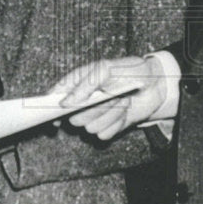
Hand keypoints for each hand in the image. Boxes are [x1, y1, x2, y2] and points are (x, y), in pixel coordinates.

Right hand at [53, 55, 168, 140]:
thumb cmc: (128, 70)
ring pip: (90, 128)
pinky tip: (124, 112)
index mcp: (76, 84)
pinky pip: (104, 134)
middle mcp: (81, 103)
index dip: (49, 108)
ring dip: (109, 114)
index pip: (54, 97)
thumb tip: (66, 103)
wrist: (153, 84)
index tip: (56, 115)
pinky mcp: (107, 127)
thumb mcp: (106, 68)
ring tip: (122, 100)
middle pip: (74, 119)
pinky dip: (116, 123)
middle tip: (111, 95)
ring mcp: (94, 117)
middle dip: (95, 109)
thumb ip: (85, 83)